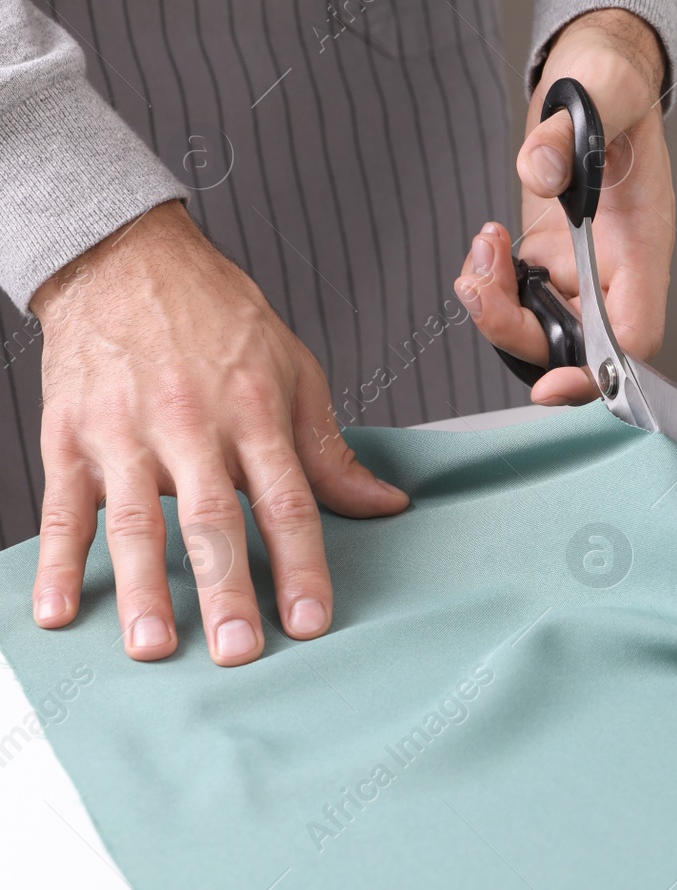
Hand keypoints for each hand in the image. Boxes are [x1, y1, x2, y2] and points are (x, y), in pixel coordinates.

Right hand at [31, 202, 408, 664]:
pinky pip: (65, 507)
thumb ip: (329, 450)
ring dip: (144, 588)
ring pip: (136, 520)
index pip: (287, 501)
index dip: (301, 565)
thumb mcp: (293, 370)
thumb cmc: (218, 317)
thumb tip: (385, 504)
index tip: (311, 622)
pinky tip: (61, 613)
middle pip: (213, 518)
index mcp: (255, 411)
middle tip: (241, 651)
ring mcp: (126, 433)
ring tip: (155, 647)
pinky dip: (58, 562)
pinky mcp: (71, 437)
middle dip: (227, 588)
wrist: (126, 258)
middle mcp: (191, 424)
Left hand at [454, 8, 674, 405]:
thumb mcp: (601, 90)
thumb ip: (568, 133)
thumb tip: (541, 170)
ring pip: (541, 329)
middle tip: (481, 285)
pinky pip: (519, 300)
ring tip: (482, 248)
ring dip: (496, 308)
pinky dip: (490, 284)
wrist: (597, 73)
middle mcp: (615, 268)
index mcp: (643, 245)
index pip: (633, 335)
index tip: (554, 382)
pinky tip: (486, 243)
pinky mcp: (551, 256)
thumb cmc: (615, 84)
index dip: (598, 371)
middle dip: (517, 331)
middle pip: (576, 346)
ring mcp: (582, 266)